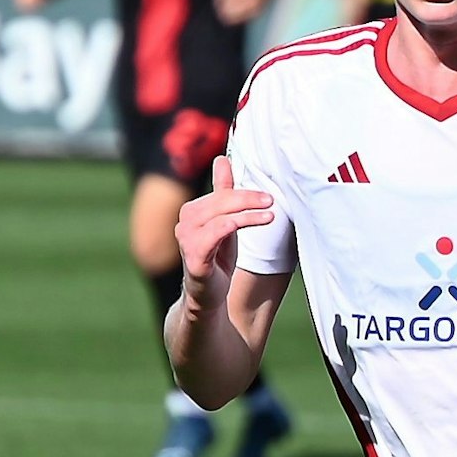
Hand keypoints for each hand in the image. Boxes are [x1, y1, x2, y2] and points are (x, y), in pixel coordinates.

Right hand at [174, 156, 273, 310]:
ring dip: (247, 212)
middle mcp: (185, 222)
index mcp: (192, 211)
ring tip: (270, 215)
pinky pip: (215, 234)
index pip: (221, 193)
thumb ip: (223, 192)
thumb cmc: (217, 257)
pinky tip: (257, 222)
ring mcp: (187, 239)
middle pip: (220, 201)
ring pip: (219, 215)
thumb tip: (222, 159)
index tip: (267, 195)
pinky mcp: (194, 258)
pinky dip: (236, 224)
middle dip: (248, 198)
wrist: (209, 297)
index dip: (244, 191)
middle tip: (271, 200)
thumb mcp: (224, 222)